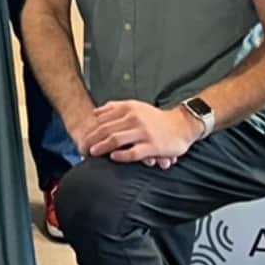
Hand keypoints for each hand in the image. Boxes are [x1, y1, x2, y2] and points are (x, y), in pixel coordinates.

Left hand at [78, 100, 199, 164]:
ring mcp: (144, 132)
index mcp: (128, 108)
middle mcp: (134, 118)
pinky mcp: (153, 146)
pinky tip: (113, 157)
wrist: (182, 125)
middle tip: (82, 149)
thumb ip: (115, 107)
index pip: (102, 119)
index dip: (89, 130)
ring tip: (92, 153)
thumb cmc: (155, 118)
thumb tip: (94, 112)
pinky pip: (134, 152)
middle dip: (91, 140)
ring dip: (101, 147)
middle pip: (105, 129)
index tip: (81, 138)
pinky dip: (122, 155)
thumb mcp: (135, 106)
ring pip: (116, 140)